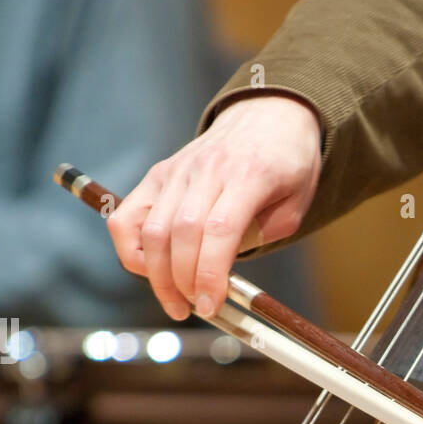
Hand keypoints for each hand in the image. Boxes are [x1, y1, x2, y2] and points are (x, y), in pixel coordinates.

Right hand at [106, 94, 322, 320]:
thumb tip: (224, 271)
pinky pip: (127, 216)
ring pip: (151, 230)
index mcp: (249, 174)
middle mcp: (207, 169)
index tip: (212, 306)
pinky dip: (131, 249)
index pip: (219, 230)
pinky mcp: (158, 175)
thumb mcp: (295, 203)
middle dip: (183, 282)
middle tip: (196, 308)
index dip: (211, 275)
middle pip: (180, 234)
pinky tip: (149, 270)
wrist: (268, 115)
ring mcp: (177, 170)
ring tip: (176, 301)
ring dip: (157, 276)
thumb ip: (264, 235)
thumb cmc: (287, 164)